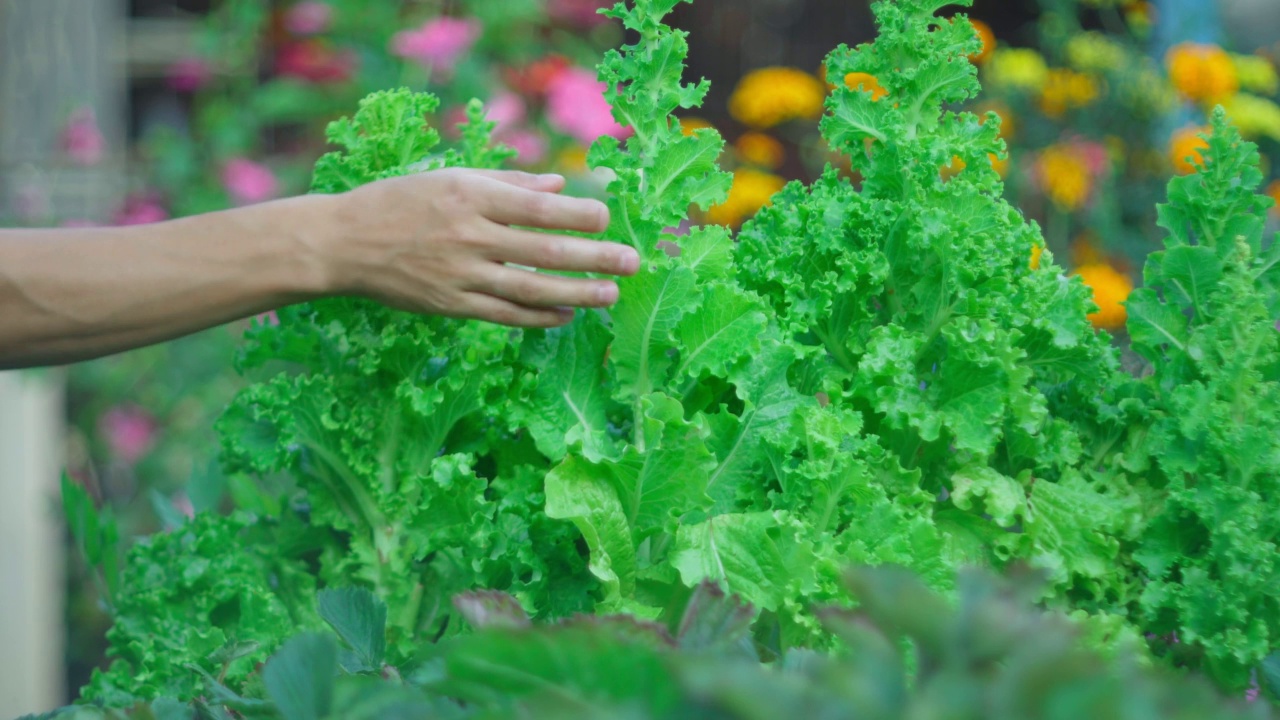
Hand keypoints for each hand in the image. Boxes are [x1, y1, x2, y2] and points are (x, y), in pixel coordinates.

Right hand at [320, 167, 638, 327]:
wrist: (343, 242)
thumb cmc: (400, 202)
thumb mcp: (450, 178)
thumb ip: (508, 184)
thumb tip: (559, 186)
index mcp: (470, 195)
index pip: (537, 206)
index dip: (576, 213)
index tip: (606, 216)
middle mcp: (469, 234)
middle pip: (543, 250)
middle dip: (593, 257)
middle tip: (631, 261)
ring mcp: (460, 273)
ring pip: (530, 288)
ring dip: (576, 294)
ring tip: (610, 294)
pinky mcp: (450, 305)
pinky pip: (504, 314)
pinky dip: (538, 317)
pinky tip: (566, 316)